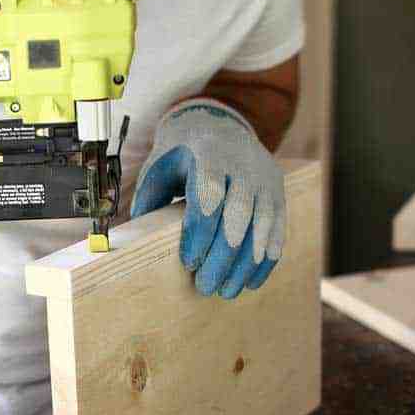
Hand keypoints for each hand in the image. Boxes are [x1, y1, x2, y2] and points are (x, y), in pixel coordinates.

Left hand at [131, 99, 285, 298]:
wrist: (221, 124)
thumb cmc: (184, 153)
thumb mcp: (161, 166)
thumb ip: (150, 199)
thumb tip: (136, 242)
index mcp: (208, 154)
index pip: (209, 192)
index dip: (201, 231)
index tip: (189, 262)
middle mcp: (242, 165)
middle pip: (239, 214)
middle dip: (223, 256)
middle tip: (207, 287)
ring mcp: (264, 179)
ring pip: (262, 225)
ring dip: (246, 264)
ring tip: (228, 290)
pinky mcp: (277, 193)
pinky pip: (278, 229)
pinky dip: (266, 260)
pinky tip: (251, 282)